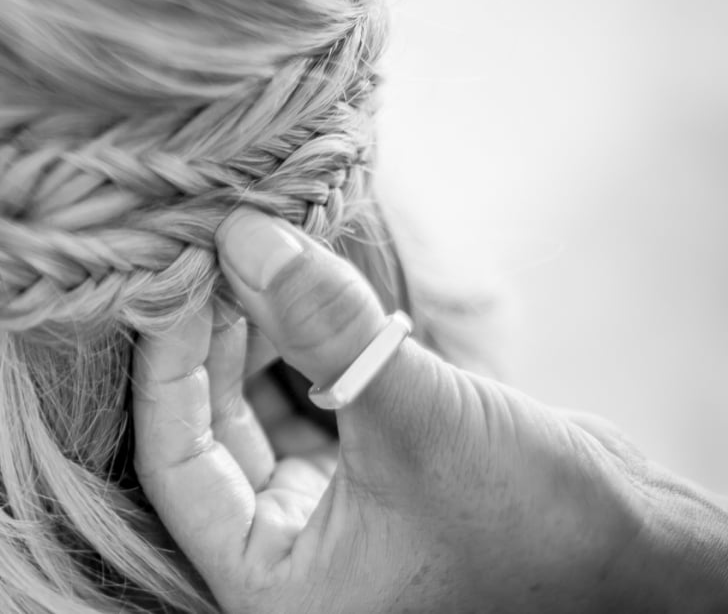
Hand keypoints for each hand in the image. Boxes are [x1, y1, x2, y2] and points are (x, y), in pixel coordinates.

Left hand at [132, 208, 727, 611]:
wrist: (651, 561)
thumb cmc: (542, 530)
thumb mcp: (419, 419)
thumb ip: (324, 329)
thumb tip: (245, 240)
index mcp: (271, 581)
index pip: (177, 461)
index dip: (168, 365)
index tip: (173, 277)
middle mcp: (284, 554)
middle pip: (209, 428)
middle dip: (212, 335)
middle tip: (218, 246)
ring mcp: (323, 517)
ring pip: (254, 409)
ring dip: (256, 331)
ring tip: (258, 249)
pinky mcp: (363, 481)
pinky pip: (304, 404)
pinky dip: (302, 346)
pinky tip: (301, 282)